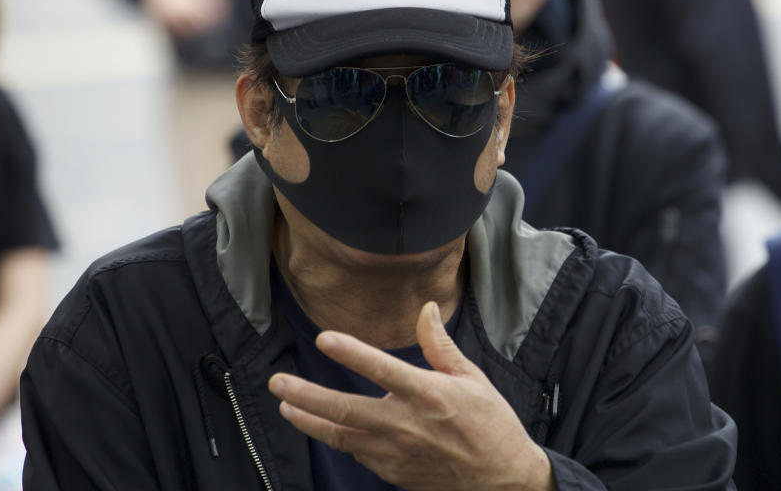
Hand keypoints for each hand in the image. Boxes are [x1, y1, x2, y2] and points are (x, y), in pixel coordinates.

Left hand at [268, 302, 554, 490]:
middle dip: (305, 394)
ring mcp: (397, 454)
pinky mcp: (393, 473)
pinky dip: (339, 438)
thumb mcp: (473, 378)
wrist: (503, 480)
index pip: (382, 369)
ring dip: (309, 421)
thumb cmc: (491, 424)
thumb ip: (440, 344)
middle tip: (277, 382)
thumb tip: (426, 308)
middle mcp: (408, 425)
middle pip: (345, 410)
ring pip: (341, 436)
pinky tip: (326, 427)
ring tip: (286, 406)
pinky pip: (357, 453)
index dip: (351, 353)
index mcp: (430, 395)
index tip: (324, 338)